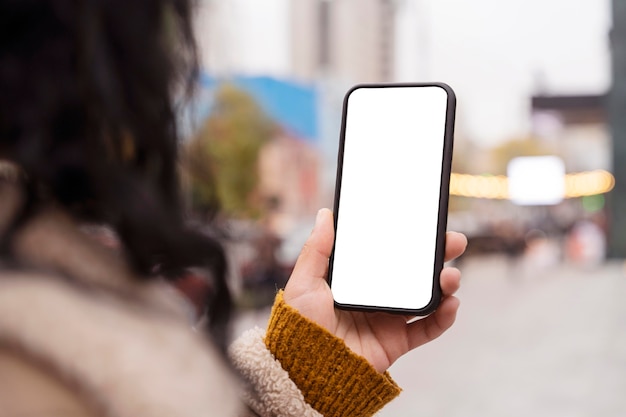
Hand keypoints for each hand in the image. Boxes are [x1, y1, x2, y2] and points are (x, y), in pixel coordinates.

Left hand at [283, 208, 466, 372]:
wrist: (306, 370)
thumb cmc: (299, 327)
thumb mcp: (304, 282)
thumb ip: (317, 249)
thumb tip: (326, 214)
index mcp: (357, 279)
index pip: (389, 253)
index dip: (409, 238)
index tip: (425, 221)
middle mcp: (376, 296)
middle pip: (414, 271)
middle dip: (437, 255)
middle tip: (453, 241)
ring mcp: (389, 318)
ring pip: (426, 296)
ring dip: (445, 284)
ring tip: (450, 275)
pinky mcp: (397, 341)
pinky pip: (428, 329)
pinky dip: (444, 317)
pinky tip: (451, 303)